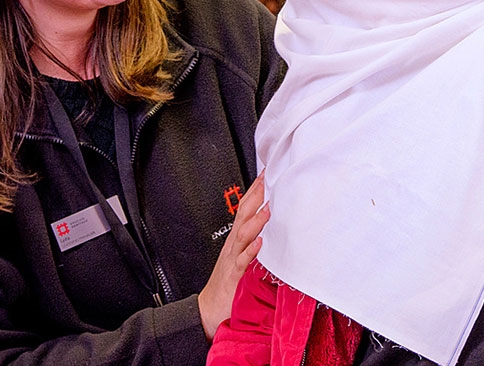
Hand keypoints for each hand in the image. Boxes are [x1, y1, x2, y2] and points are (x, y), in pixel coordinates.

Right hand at [197, 176, 268, 338]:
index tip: (267, 173)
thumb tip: (273, 225)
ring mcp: (233, 258)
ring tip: (268, 209)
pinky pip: (242, 261)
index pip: (246, 209)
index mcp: (237, 238)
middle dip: (255, 197)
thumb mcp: (243, 255)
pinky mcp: (234, 275)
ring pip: (243, 235)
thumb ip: (256, 238)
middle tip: (268, 179)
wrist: (210, 309)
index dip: (255, 191)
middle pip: (243, 215)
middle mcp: (234, 244)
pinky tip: (259, 244)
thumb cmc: (229, 282)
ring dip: (256, 221)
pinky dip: (250, 251)